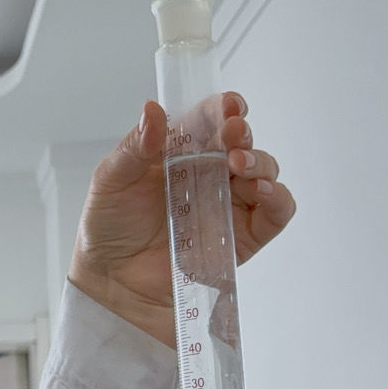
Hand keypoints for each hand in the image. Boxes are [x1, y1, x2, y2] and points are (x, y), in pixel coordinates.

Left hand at [67, 95, 296, 346]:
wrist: (115, 284)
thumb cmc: (109, 229)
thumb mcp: (111, 181)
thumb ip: (135, 147)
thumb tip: (153, 109)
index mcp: (179, 151)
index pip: (209, 121)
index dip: (224, 108)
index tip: (230, 105)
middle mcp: (208, 172)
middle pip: (241, 141)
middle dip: (242, 133)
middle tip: (233, 135)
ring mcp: (229, 202)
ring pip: (263, 171)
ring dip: (260, 162)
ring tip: (239, 165)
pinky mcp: (243, 235)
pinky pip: (275, 211)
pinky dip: (278, 197)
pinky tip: (260, 191)